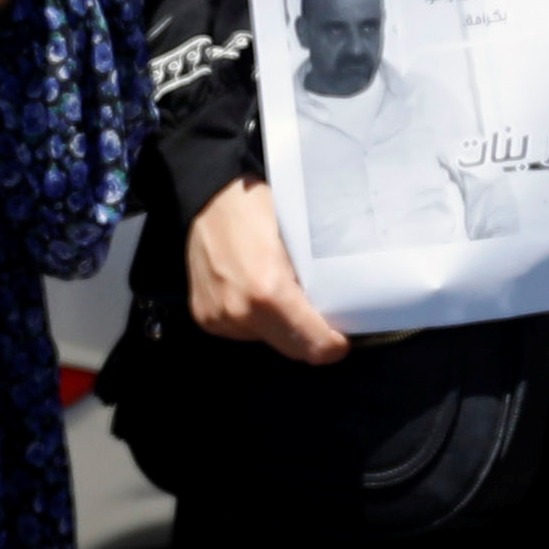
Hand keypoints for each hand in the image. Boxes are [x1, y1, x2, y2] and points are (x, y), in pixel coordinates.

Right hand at [186, 172, 348, 365]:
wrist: (208, 197)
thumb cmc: (258, 208)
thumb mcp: (301, 237)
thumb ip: (319, 277)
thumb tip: (343, 304)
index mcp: (267, 292)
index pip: (314, 346)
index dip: (333, 344)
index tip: (342, 335)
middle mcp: (239, 312)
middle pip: (294, 350)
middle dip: (312, 338)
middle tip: (321, 314)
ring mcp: (218, 318)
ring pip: (269, 341)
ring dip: (283, 328)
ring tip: (285, 294)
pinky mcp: (204, 317)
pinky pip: (245, 332)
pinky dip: (258, 319)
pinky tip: (257, 292)